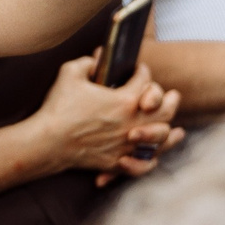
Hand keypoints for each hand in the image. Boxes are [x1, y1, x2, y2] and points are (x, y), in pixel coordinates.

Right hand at [27, 54, 185, 184]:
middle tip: (172, 96)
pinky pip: (142, 164)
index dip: (143, 71)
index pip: (145, 79)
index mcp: (125, 99)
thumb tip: (96, 59)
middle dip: (170, 99)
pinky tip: (155, 157)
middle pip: (165, 109)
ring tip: (176, 130)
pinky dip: (151, 160)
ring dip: (170, 132)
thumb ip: (87, 62)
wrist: (47, 142)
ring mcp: (126, 144)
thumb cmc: (58, 107)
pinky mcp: (116, 161)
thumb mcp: (70, 73)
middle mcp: (132, 122)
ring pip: (160, 138)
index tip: (138, 69)